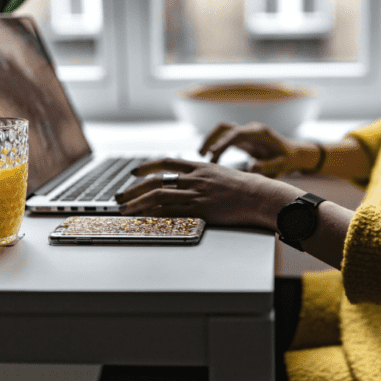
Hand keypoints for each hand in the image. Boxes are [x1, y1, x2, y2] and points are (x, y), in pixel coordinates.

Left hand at [115, 158, 304, 228]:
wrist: (259, 196)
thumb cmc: (245, 188)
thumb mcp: (222, 174)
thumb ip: (204, 176)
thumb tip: (191, 180)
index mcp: (200, 166)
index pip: (166, 162)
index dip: (147, 166)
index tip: (134, 171)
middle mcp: (194, 178)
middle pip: (156, 180)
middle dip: (134, 188)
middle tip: (120, 196)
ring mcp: (196, 193)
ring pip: (158, 195)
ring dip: (137, 202)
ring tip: (124, 209)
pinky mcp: (200, 209)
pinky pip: (171, 211)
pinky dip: (154, 214)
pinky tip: (144, 218)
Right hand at [199, 122, 319, 177]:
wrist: (294, 154)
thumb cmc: (288, 160)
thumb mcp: (281, 166)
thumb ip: (267, 167)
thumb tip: (251, 167)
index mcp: (260, 133)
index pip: (237, 134)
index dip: (223, 143)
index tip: (213, 154)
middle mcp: (251, 129)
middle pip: (225, 127)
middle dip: (211, 139)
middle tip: (201, 155)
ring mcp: (247, 132)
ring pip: (223, 130)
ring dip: (211, 140)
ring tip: (202, 155)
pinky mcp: (244, 139)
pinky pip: (226, 138)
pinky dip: (217, 145)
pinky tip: (212, 159)